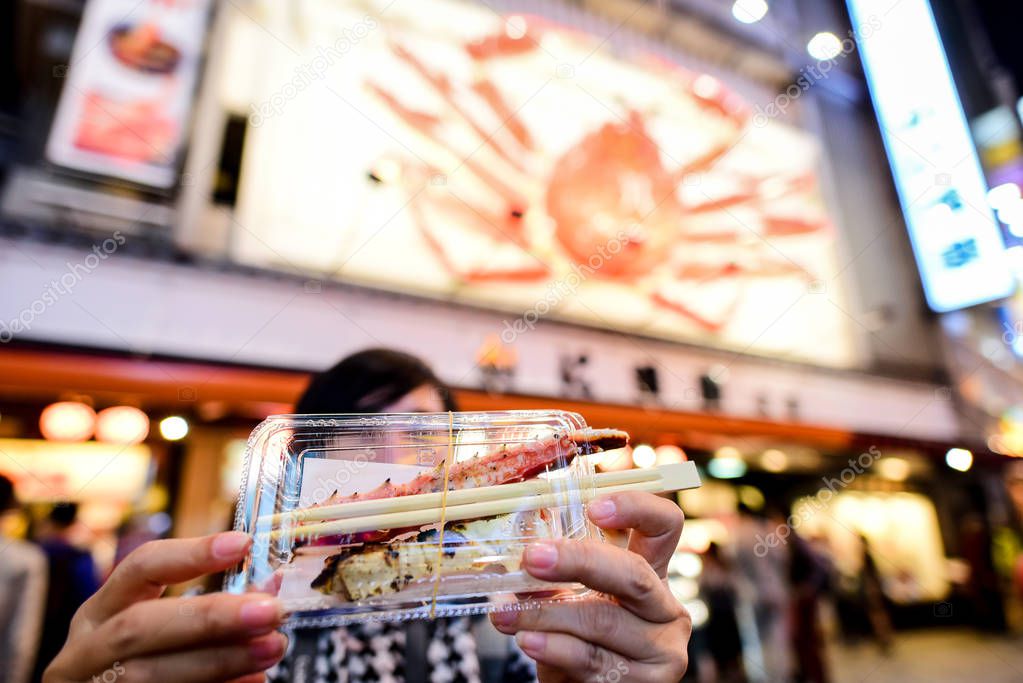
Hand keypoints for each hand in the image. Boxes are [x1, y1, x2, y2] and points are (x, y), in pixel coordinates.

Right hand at [44, 532, 286, 682]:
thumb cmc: (146, 665)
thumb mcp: (161, 633)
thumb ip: (210, 612)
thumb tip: (270, 591)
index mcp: (99, 613)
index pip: (139, 568)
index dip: (190, 553)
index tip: (241, 543)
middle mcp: (87, 650)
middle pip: (139, 626)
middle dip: (209, 617)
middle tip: (270, 610)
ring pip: (149, 674)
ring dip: (221, 659)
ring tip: (272, 646)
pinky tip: (252, 680)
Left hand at [491, 491, 689, 681]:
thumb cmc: (575, 640)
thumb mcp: (567, 600)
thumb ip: (552, 576)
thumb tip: (516, 555)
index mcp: (651, 571)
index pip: (663, 525)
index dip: (636, 508)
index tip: (593, 508)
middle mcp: (665, 606)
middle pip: (633, 574)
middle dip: (578, 561)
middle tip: (532, 558)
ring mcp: (663, 647)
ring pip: (603, 620)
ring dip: (546, 614)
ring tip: (506, 613)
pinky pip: (593, 659)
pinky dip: (554, 648)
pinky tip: (527, 640)